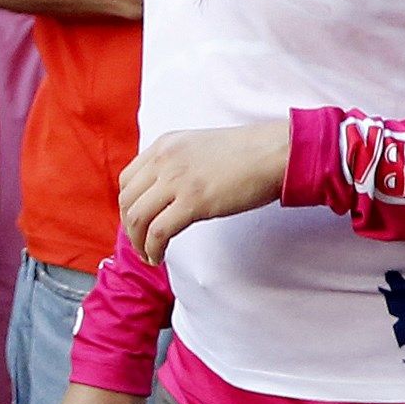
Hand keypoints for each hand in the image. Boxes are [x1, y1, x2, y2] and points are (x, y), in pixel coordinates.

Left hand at [120, 122, 288, 266]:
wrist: (277, 152)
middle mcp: (164, 160)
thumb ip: (178, 164)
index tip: (135, 222)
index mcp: (164, 145)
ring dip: (137, 242)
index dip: (127, 205)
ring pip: (137, 218)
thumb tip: (167, 193)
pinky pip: (158, 232)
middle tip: (139, 244)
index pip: (127, 179)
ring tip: (148, 256)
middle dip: (128, 227)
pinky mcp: (193, 202)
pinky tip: (158, 257)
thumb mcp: (200, 148)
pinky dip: (153, 249)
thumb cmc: (249, 153)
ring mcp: (177, 180)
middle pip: (127, 200)